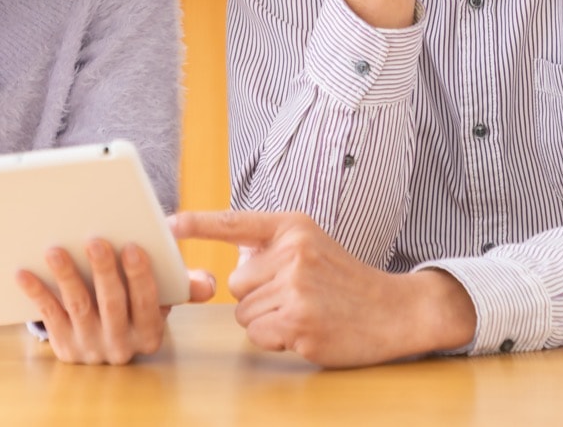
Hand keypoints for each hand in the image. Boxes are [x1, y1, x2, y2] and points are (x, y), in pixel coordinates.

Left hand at [15, 239, 216, 365]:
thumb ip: (184, 286)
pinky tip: (24, 272)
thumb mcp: (163, 299)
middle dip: (103, 270)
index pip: (147, 302)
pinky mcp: (64, 346)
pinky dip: (37, 293)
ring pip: (78, 307)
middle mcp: (120, 345)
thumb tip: (206, 284)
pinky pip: (49, 317)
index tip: (132, 246)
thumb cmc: (137, 306)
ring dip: (67, 276)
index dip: (140, 275)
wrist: (107, 345)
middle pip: (111, 303)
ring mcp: (90, 347)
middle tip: (94, 239)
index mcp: (149, 332)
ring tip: (56, 249)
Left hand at [170, 211, 476, 367]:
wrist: (394, 310)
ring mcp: (296, 288)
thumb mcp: (312, 244)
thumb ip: (272, 245)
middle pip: (235, 282)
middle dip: (258, 296)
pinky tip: (307, 329)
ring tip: (305, 311)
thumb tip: (232, 256)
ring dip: (267, 320)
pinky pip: (259, 335)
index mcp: (293, 226)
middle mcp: (292, 252)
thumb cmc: (347, 280)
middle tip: (297, 295)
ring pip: (244, 313)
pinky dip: (276, 339)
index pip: (235, 222)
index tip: (167, 224)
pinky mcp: (299, 322)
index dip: (198, 224)